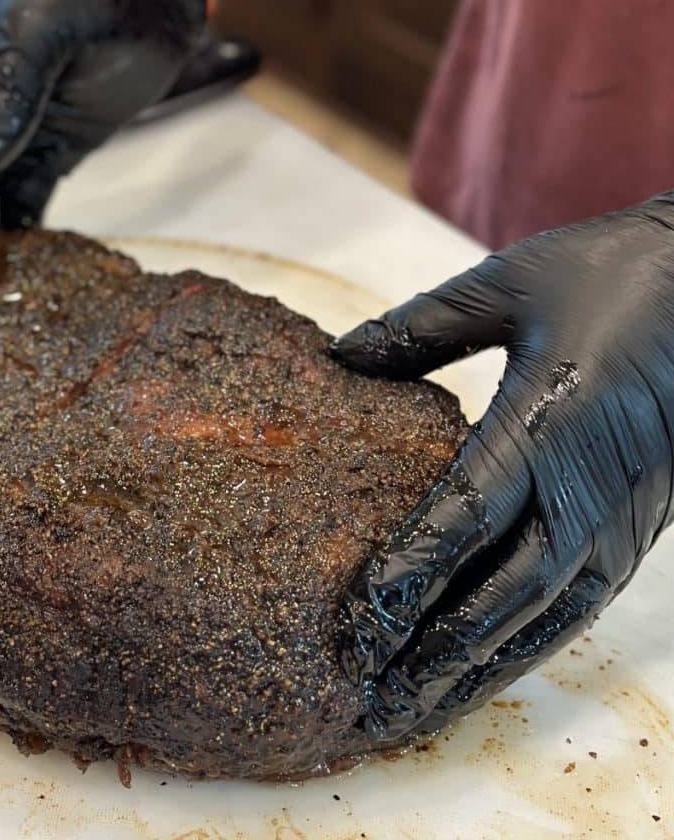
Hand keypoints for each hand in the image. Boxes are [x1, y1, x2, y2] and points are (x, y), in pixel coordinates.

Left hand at [331, 194, 673, 741]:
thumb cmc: (611, 273)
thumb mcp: (506, 285)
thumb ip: (419, 327)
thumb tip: (340, 357)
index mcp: (549, 424)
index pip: (465, 517)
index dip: (410, 573)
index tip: (361, 618)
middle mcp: (590, 488)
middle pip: (504, 591)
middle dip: (438, 650)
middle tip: (377, 698)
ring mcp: (623, 514)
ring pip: (547, 614)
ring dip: (483, 665)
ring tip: (423, 707)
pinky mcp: (641, 524)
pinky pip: (582, 602)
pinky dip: (532, 643)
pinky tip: (493, 663)